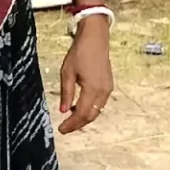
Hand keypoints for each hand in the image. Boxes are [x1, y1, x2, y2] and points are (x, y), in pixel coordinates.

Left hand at [58, 17, 112, 133]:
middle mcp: (103, 92)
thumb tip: (62, 110)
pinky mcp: (109, 85)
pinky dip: (89, 109)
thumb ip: (66, 92)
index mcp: (92, 89)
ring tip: (69, 120)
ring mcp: (108, 89)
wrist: (95, 39)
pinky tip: (78, 107)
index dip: (71, 124)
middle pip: (91, 115)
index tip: (61, 130)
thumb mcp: (66, 72)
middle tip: (65, 128)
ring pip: (97, 111)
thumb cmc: (79, 53)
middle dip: (78, 124)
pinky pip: (100, 103)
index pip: (81, 114)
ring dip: (84, 117)